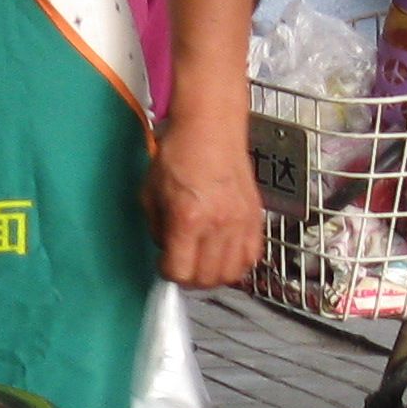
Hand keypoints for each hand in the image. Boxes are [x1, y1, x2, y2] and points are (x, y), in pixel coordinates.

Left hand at [146, 116, 261, 291]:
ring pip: (231, 273)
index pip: (179, 271)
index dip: (167, 272)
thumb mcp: (151, 193)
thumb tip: (167, 250)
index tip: (165, 264)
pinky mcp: (255, 218)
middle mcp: (218, 225)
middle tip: (182, 267)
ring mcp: (240, 222)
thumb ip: (157, 228)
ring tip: (203, 265)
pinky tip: (223, 256)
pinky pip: (251, 257)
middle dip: (190, 279)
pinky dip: (237, 264)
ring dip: (214, 276)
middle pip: (207, 278)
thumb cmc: (179, 154)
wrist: (211, 128)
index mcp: (188, 218)